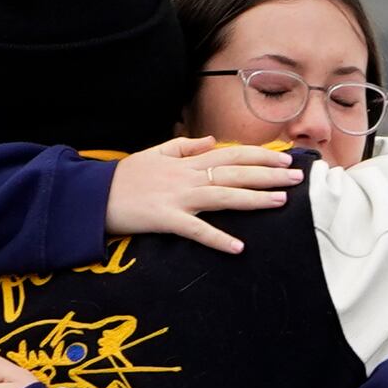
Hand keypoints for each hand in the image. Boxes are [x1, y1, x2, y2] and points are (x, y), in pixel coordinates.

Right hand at [103, 136, 296, 252]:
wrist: (90, 195)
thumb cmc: (124, 176)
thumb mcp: (154, 153)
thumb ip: (184, 146)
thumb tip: (212, 140)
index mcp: (185, 161)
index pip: (230, 154)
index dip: (259, 156)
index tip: (284, 160)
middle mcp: (186, 177)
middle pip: (234, 173)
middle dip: (268, 175)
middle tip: (297, 178)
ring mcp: (177, 198)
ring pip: (223, 196)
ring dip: (253, 199)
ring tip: (281, 201)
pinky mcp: (164, 219)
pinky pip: (195, 231)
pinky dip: (216, 238)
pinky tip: (238, 247)